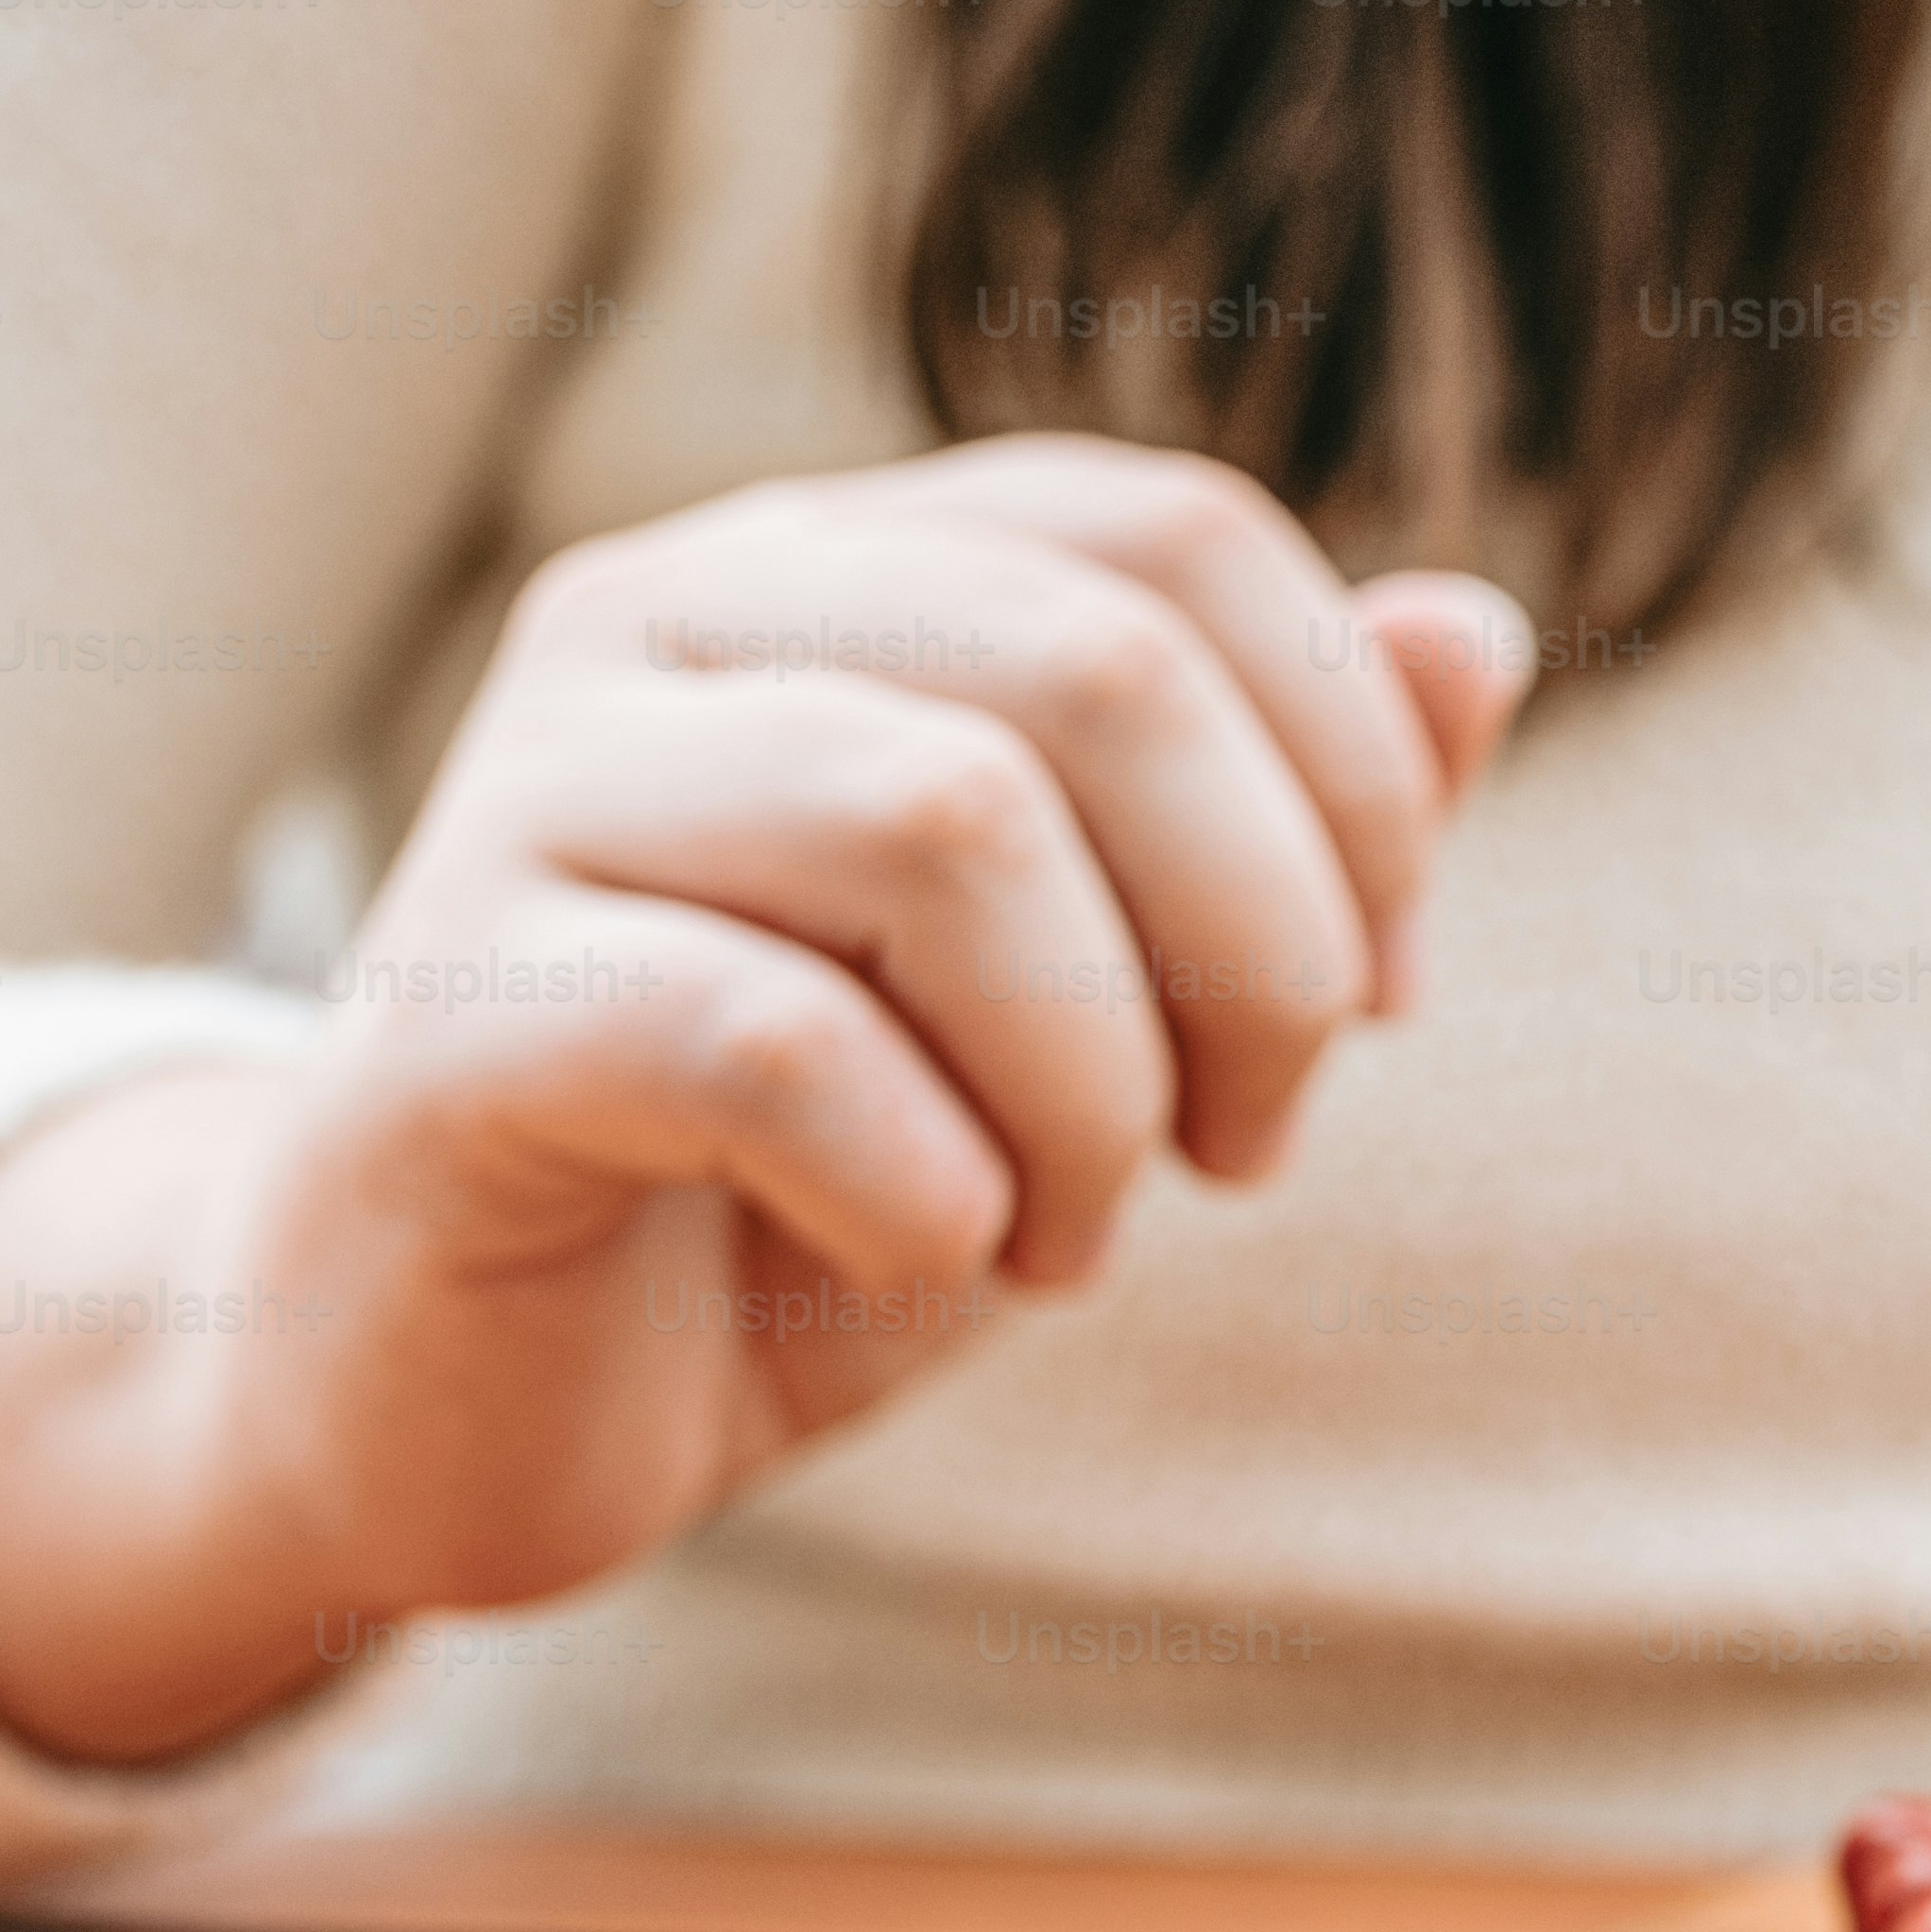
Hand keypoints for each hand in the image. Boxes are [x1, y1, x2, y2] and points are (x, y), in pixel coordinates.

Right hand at [0, 436, 1529, 1764]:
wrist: (479, 1394)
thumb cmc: (815, 1180)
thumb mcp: (1112, 1003)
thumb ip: (1281, 815)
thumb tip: (1478, 630)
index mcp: (831, 574)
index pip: (1174, 537)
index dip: (1353, 779)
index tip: (1376, 1002)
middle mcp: (659, 619)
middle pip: (1098, 664)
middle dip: (1258, 952)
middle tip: (1236, 1151)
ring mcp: (531, 796)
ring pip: (946, 818)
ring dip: (1094, 1083)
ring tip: (1067, 1229)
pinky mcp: (452, 1013)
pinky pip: (772, 1036)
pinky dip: (929, 1191)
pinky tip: (921, 1257)